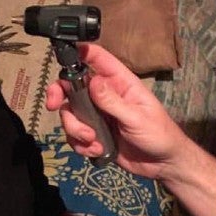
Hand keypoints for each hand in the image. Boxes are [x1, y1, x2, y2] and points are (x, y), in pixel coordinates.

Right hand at [46, 43, 194, 179]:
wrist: (162, 164)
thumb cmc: (159, 134)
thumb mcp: (137, 118)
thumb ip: (113, 102)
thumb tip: (92, 81)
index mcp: (120, 83)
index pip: (97, 58)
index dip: (79, 51)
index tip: (62, 54)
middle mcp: (104, 96)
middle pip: (71, 85)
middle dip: (58, 93)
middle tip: (53, 105)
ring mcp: (97, 115)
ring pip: (70, 113)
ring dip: (74, 128)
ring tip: (92, 140)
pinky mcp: (93, 135)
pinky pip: (74, 136)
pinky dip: (80, 144)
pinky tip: (96, 150)